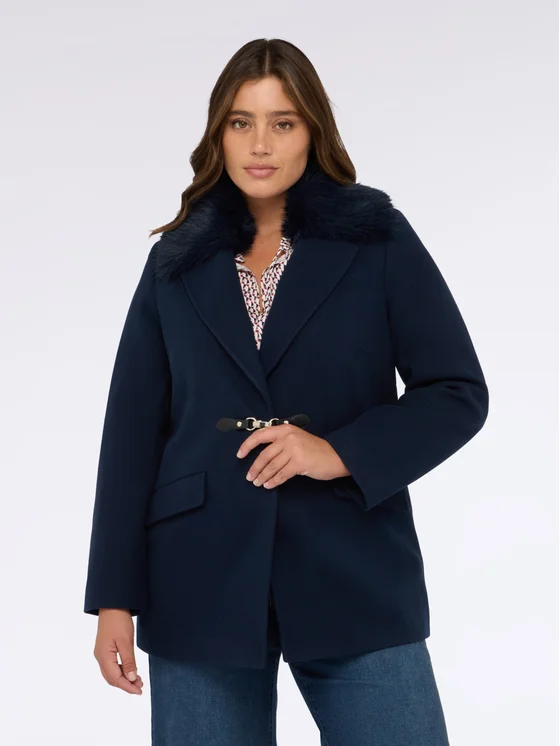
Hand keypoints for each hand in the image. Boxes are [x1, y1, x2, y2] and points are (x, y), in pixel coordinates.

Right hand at [93, 609, 143, 694]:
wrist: (112, 604)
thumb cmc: (119, 621)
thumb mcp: (126, 641)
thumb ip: (129, 661)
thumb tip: (132, 679)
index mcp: (103, 656)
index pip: (115, 679)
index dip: (128, 687)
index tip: (139, 691)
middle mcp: (100, 657)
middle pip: (112, 678)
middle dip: (126, 685)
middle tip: (140, 687)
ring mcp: (101, 653)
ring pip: (111, 673)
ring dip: (124, 678)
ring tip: (138, 680)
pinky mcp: (105, 649)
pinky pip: (112, 666)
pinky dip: (121, 671)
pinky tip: (131, 670)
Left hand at [236, 424, 350, 488]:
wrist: (337, 456)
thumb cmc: (315, 449)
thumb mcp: (297, 440)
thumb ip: (281, 444)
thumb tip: (262, 457)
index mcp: (285, 430)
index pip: (260, 435)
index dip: (247, 445)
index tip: (239, 455)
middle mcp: (288, 437)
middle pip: (264, 454)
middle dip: (255, 467)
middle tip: (249, 477)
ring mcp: (294, 450)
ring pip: (272, 465)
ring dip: (263, 476)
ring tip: (258, 483)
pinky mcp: (299, 463)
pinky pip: (281, 474)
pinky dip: (273, 481)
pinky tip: (269, 485)